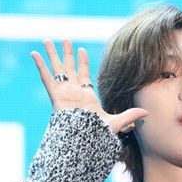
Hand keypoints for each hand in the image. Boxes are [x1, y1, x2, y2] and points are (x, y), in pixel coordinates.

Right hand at [31, 38, 148, 135]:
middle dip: (66, 54)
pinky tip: (34, 53)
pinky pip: (46, 78)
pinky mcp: (55, 96)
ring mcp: (63, 93)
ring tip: (46, 40)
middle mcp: (73, 92)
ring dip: (52, 54)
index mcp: (86, 96)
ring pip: (57, 69)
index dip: (82, 62)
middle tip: (64, 39)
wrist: (82, 141)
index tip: (81, 50)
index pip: (83, 75)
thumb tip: (147, 112)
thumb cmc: (97, 135)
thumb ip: (130, 115)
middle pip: (69, 68)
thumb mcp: (116, 122)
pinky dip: (40, 66)